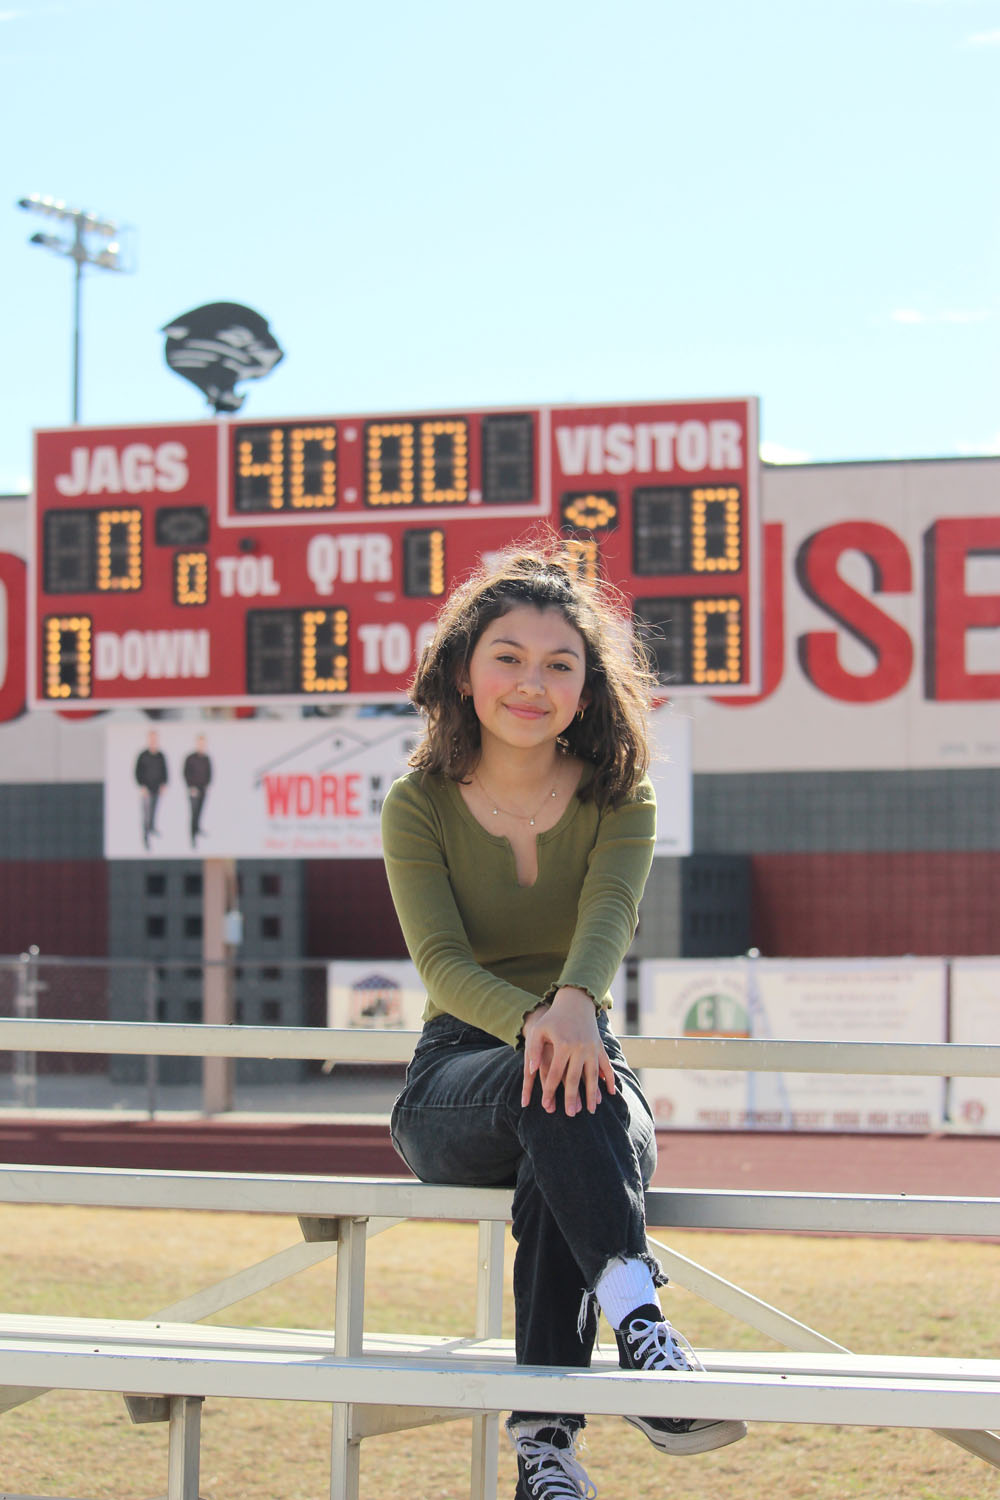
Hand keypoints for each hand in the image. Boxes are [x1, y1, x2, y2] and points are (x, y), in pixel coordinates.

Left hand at [521, 988, 616, 1116]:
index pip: (555, 1073)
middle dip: (573, 1098)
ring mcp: (592, 1048)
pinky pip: (606, 1066)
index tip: (546, 1105)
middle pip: (575, 1078)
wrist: (575, 1002)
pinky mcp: (600, 1047)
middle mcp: (579, 1047)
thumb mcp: (539, 1031)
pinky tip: (611, 1093)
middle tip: (571, 1115)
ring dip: (593, 1093)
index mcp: (563, 1044)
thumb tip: (532, 1070)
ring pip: (593, 1075)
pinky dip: (610, 1079)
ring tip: (591, 1110)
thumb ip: (533, 1050)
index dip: (550, 1090)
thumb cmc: (553, 1019)